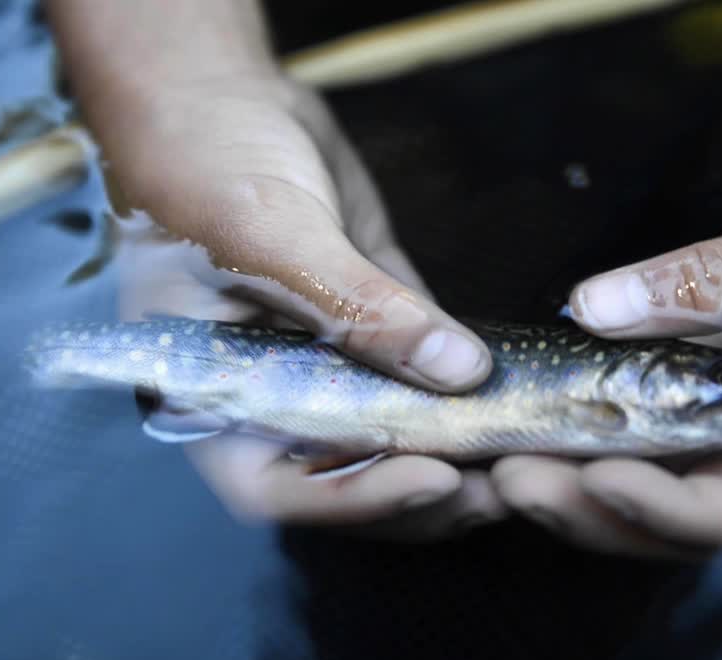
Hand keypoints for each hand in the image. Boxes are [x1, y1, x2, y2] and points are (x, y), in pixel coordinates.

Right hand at [100, 78, 506, 536]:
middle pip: (344, 475)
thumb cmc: (202, 163)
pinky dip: (463, 390)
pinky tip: (514, 394)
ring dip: (451, 450)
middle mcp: (268, 394)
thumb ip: (357, 307)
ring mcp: (324, 362)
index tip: (432, 479)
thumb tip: (456, 371)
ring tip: (519, 454)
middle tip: (497, 484)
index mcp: (212, 395)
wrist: (213, 95)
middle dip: (419, 491)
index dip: (352, 500)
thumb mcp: (271, 234)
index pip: (274, 485)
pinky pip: (420, 370)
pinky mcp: (373, 320)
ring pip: (390, 431)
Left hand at [490, 132, 721, 556]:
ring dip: (587, 478)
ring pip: (669, 474)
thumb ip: (719, 279)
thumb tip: (591, 310)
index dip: (682, 512)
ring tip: (506, 464)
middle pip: (699, 515)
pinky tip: (539, 415)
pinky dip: (599, 424)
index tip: (602, 478)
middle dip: (605, 509)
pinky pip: (657, 416)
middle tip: (515, 481)